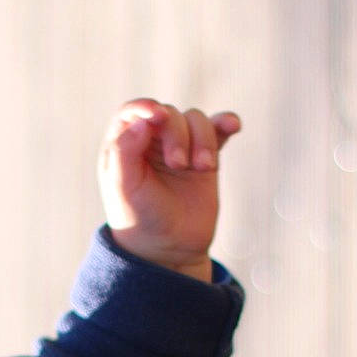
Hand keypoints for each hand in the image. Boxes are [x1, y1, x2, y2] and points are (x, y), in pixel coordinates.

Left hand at [98, 99, 241, 281]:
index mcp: (126, 144)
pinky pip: (218, 130)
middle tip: (178, 164)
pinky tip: (233, 125)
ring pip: (196, 120)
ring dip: (203, 139)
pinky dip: (226, 123)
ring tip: (202, 167)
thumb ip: (125, 152)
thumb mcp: (124, 188)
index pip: (134, 112)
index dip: (146, 107)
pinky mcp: (206, 157)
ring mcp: (182, 146)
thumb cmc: (140, 218)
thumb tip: (143, 121)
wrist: (169, 249)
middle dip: (177, 134)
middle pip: (169, 114)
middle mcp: (153, 140)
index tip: (158, 117)